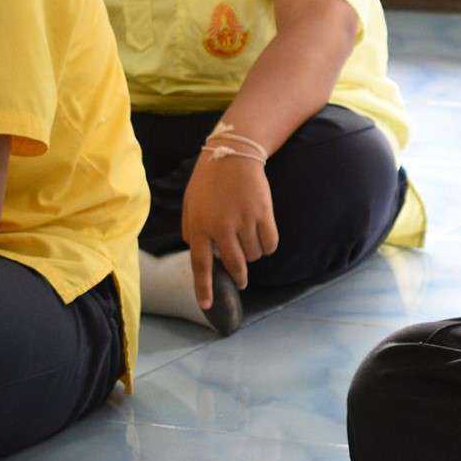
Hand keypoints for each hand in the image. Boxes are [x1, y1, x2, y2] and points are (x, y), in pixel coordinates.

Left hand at [182, 152, 278, 304]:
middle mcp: (220, 227)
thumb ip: (191, 231)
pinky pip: (270, 244)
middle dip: (239, 277)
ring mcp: (243, 221)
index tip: (207, 306)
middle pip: (234, 265)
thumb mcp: (190, 205)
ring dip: (252, 253)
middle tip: (241, 281)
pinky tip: (263, 239)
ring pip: (253, 254)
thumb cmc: (209, 181)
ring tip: (248, 239)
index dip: (204, 288)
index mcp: (199, 227)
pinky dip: (268, 246)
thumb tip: (201, 254)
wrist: (233, 155)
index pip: (200, 265)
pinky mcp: (263, 214)